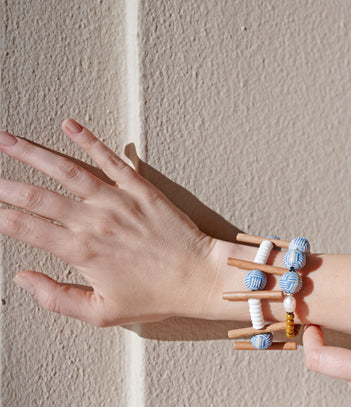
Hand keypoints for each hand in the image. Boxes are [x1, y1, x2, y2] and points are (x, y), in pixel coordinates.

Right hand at [0, 120, 217, 325]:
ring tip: (6, 140)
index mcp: (82, 251)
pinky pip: (110, 159)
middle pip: (38, 196)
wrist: (199, 276)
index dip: (0, 216)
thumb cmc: (155, 297)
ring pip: (67, 170)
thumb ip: (57, 297)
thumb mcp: (103, 313)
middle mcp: (95, 221)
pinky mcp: (140, 188)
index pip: (27, 228)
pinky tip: (70, 125)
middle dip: (6, 183)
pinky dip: (89, 140)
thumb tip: (23, 278)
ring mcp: (118, 200)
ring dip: (33, 152)